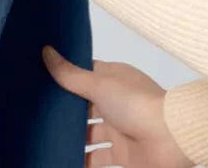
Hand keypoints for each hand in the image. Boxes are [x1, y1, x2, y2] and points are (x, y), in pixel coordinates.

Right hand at [42, 46, 193, 167]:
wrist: (172, 140)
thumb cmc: (134, 101)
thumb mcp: (98, 82)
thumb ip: (70, 74)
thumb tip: (45, 50)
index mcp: (113, 78)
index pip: (84, 74)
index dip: (64, 75)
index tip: (39, 75)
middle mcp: (115, 102)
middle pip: (84, 105)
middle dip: (64, 108)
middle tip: (35, 107)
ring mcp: (119, 130)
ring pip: (88, 133)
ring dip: (71, 136)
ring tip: (43, 134)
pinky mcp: (122, 155)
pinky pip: (96, 159)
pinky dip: (82, 160)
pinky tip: (61, 156)